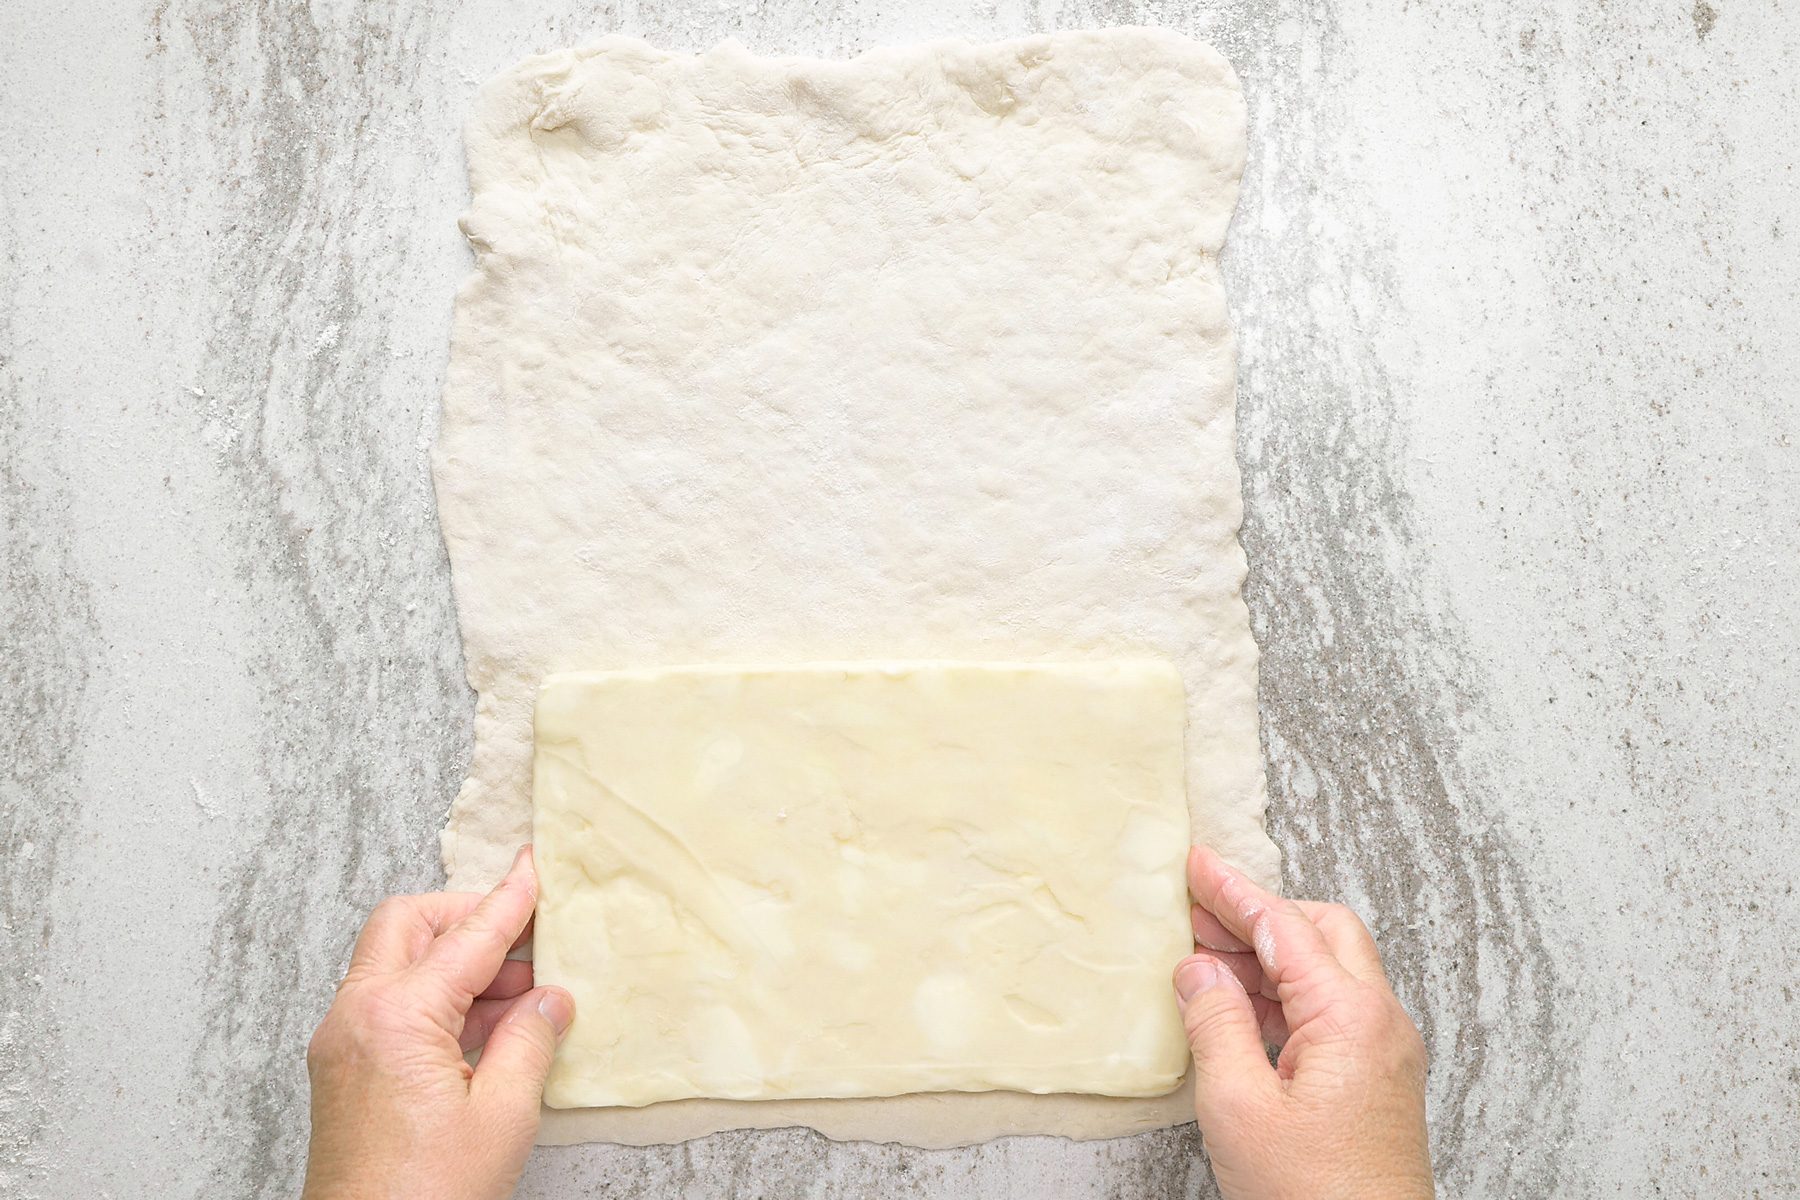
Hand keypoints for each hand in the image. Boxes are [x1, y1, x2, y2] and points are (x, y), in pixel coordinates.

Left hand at [302, 847, 573, 1199]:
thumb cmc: (426, 1198)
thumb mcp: (502, 1116)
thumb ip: (529, 1041)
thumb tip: (549, 999)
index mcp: (395, 1017)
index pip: (467, 938)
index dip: (510, 901)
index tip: (534, 868)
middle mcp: (355, 1018)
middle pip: (407, 926)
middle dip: (466, 920)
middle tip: (524, 941)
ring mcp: (341, 1045)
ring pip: (396, 965)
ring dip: (454, 965)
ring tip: (520, 1000)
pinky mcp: (342, 1073)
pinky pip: (388, 1007)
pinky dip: (434, 1000)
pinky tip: (486, 1032)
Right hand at [1176, 846, 1432, 1199]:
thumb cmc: (1313, 1197)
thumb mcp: (1238, 1107)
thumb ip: (1216, 1025)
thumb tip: (1199, 972)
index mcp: (1350, 1018)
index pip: (1286, 926)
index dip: (1234, 891)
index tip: (1198, 863)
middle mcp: (1380, 1024)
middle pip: (1322, 932)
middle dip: (1258, 915)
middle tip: (1199, 912)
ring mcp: (1384, 1053)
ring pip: (1328, 971)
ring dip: (1268, 958)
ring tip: (1205, 963)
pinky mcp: (1377, 1081)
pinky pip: (1332, 1010)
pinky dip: (1285, 994)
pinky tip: (1240, 1010)